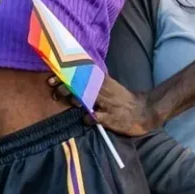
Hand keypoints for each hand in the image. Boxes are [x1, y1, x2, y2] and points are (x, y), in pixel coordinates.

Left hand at [46, 74, 160, 135]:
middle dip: (66, 87)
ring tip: (72, 103)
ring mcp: (108, 104)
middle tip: (56, 92)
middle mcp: (104, 90)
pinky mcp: (112, 118)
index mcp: (103, 81)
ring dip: (76, 100)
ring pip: (88, 99)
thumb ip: (93, 82)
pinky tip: (87, 119)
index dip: (65, 76)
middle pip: (82, 85)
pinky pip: (97, 118)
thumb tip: (72, 78)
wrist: (143, 112)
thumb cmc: (122, 100)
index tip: (51, 79)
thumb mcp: (109, 86)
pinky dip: (90, 118)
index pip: (82, 74)